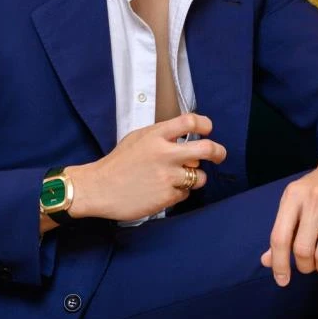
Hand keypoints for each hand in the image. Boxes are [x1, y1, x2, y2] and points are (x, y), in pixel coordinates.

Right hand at [65, 113, 226, 221]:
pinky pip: (185, 194)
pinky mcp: (167, 197)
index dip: (205, 124)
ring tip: (180, 177)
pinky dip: (178, 192)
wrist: (99, 188)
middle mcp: (165, 154)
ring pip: (199, 176)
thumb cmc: (118, 163)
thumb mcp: (138, 138)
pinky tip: (162, 189)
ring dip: (195, 177)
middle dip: (218, 152)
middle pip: (207, 149)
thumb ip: (162, 135)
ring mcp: (167, 176)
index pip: (190, 121)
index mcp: (156, 136)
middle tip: (219, 154)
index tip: (208, 129)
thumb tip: (184, 136)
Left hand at [261, 144, 317, 286]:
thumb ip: (283, 231)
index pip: (280, 237)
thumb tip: (267, 262)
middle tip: (310, 265)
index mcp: (293, 197)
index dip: (279, 264)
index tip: (282, 281)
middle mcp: (314, 200)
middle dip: (306, 266)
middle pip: (303, 250)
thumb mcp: (296, 202)